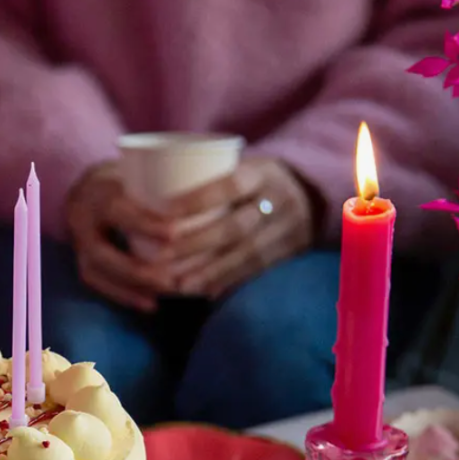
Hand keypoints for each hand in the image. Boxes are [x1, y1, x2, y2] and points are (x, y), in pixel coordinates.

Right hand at [65, 163, 174, 312]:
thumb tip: (221, 185)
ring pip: (97, 272)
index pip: (116, 210)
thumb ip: (170, 179)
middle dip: (136, 269)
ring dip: (131, 287)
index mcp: (98, 192)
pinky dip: (124, 296)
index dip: (143, 223)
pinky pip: (98, 284)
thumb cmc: (128, 178)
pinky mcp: (82, 262)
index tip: (175, 233)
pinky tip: (151, 304)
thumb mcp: (143, 171)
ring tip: (166, 292)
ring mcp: (78, 245)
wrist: (89, 189)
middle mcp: (81, 221)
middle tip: (172, 278)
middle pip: (101, 253)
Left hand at [123, 157, 317, 299]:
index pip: (229, 185)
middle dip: (195, 245)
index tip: (163, 215)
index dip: (197, 200)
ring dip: (207, 272)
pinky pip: (254, 272)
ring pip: (244, 256)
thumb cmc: (255, 180)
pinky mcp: (288, 254)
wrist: (314, 194)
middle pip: (234, 227)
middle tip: (160, 258)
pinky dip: (224, 282)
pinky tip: (199, 293)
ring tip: (175, 284)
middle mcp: (279, 201)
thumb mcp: (242, 167)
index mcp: (263, 173)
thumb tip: (144, 185)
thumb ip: (207, 176)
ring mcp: (287, 230)